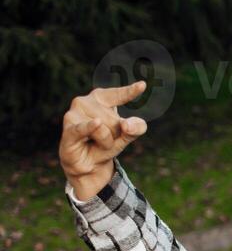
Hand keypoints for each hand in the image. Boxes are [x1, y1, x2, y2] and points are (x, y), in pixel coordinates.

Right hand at [60, 81, 149, 199]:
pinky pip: (85, 128)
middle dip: (115, 135)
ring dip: (106, 142)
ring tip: (95, 143)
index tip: (143, 85)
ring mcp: (74, 114)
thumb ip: (136, 127)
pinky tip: (96, 123)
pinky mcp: (69, 129)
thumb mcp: (127, 135)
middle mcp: (85, 102)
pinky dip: (92, 128)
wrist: (88, 165)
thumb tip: (126, 125)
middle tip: (104, 139)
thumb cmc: (106, 144)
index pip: (118, 94)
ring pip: (105, 128)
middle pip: (115, 120)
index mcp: (101, 99)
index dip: (130, 91)